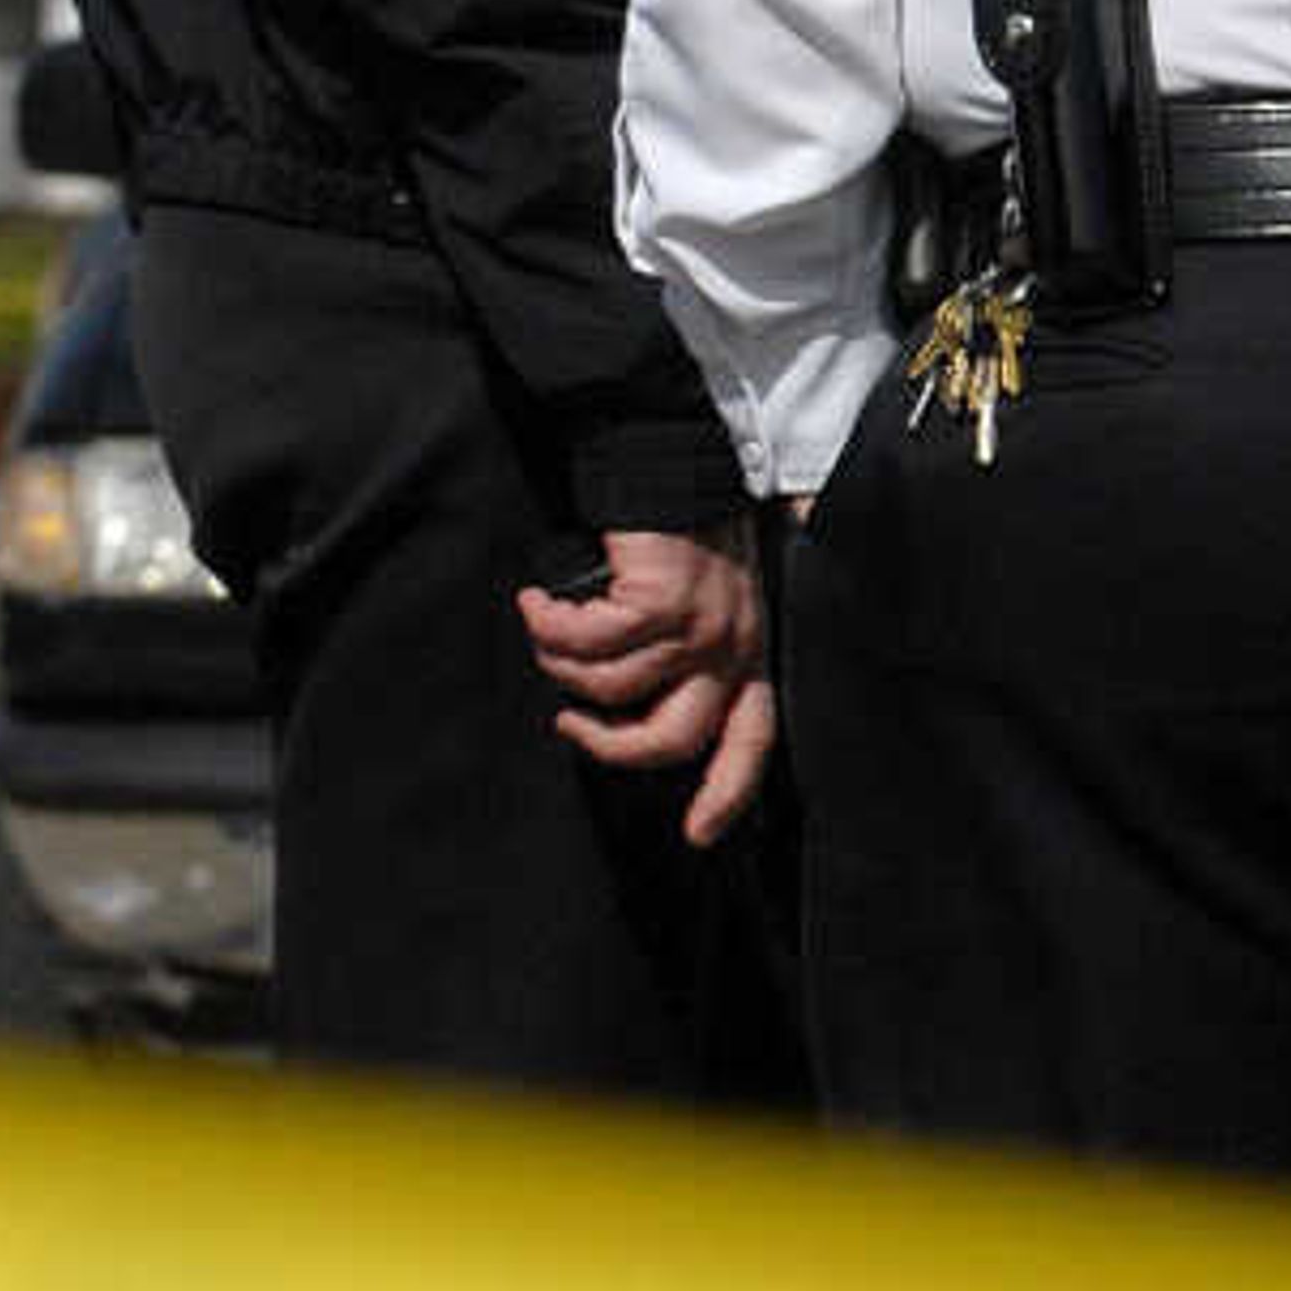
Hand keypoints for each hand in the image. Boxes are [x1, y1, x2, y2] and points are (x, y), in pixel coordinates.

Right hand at [514, 526, 775, 844]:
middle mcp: (733, 645)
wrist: (670, 456)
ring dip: (563, 667)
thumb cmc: (677, 530)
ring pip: (612, 688)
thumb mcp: (701, 600)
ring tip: (546, 631)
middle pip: (672, 738)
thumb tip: (631, 711)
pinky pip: (586, 642)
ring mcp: (700, 623)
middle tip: (570, 725)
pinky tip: (537, 603)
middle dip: (610, 745)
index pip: (753, 739)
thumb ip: (684, 656)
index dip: (727, 793)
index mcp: (748, 652)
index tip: (697, 834)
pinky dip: (550, 627)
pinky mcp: (661, 597)